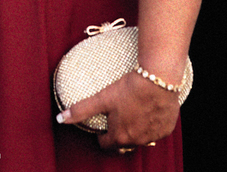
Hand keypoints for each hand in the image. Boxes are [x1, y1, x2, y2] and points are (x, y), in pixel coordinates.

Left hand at [57, 70, 179, 150]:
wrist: (158, 80)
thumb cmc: (129, 89)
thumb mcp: (102, 98)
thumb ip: (81, 110)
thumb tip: (60, 118)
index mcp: (120, 137)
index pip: (106, 145)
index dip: (102, 136)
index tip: (102, 127)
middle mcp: (137, 141)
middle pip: (124, 144)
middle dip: (119, 135)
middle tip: (117, 119)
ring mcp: (153, 136)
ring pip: (141, 139)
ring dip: (136, 130)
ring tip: (132, 113)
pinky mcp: (166, 128)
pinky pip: (156, 131)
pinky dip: (151, 124)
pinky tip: (148, 111)